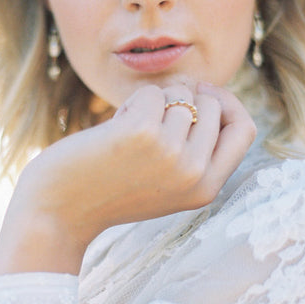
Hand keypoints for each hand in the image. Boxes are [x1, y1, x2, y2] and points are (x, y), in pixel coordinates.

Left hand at [0, 82, 254, 277]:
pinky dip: (131, 101)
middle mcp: (195, 173)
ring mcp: (171, 153)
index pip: (245, 129)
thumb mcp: (165, 180)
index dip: (226, 104)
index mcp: (207, 188)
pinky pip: (151, 92)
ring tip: (127, 130)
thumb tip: (207, 93)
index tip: (201, 97)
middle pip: (213, 106)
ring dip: (152, 102)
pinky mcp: (142, 133)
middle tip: (149, 117)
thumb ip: (194, 148)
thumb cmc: (109, 188)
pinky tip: (113, 128)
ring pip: (181, 94)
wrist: (60, 211)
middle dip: (182, 98)